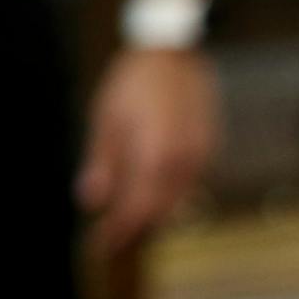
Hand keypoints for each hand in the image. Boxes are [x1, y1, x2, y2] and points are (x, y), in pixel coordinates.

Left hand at [77, 47, 218, 252]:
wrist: (174, 51)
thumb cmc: (132, 82)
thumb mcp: (105, 119)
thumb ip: (101, 163)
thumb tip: (90, 202)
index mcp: (154, 158)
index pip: (136, 211)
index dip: (117, 233)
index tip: (99, 247)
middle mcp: (183, 164)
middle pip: (159, 213)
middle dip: (134, 230)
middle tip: (109, 239)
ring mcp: (201, 157)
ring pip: (177, 202)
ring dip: (152, 215)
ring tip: (124, 221)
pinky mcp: (209, 148)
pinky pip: (188, 185)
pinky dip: (168, 196)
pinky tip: (148, 193)